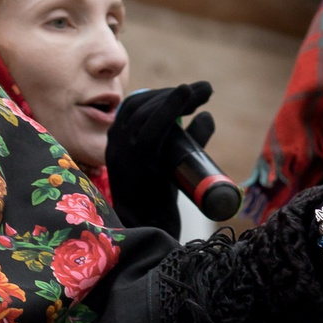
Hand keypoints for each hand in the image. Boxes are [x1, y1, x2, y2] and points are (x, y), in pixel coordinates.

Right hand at [104, 81, 213, 236]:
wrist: (148, 233)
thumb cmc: (158, 201)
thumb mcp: (172, 163)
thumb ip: (188, 140)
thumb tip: (207, 115)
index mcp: (118, 143)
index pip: (135, 106)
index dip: (162, 94)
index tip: (189, 92)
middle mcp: (116, 145)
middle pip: (142, 105)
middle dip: (174, 93)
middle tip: (204, 89)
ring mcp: (125, 155)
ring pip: (146, 113)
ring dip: (177, 96)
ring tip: (204, 91)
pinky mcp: (139, 166)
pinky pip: (151, 130)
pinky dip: (170, 107)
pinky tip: (187, 93)